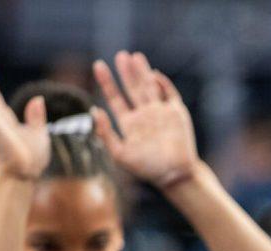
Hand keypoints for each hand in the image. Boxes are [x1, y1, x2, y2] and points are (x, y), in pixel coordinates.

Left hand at [92, 51, 199, 187]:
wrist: (174, 175)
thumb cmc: (146, 168)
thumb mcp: (119, 154)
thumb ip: (105, 133)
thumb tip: (94, 110)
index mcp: (129, 124)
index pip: (115, 98)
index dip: (107, 82)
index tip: (99, 65)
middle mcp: (144, 115)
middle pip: (133, 88)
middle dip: (126, 72)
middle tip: (120, 55)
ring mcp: (161, 112)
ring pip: (150, 86)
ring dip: (143, 72)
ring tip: (135, 56)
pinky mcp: (176, 113)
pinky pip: (170, 94)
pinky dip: (163, 84)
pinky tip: (154, 75)